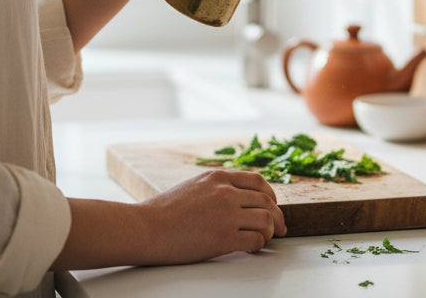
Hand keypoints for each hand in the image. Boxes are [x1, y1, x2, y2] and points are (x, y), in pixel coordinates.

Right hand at [133, 169, 286, 262]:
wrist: (145, 228)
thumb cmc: (162, 212)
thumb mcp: (193, 186)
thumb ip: (216, 188)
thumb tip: (237, 198)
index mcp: (218, 178)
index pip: (258, 181)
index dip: (270, 195)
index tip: (272, 206)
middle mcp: (226, 192)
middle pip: (267, 201)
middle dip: (277, 216)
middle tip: (280, 228)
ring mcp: (227, 214)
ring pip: (267, 219)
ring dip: (270, 231)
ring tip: (264, 239)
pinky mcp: (224, 237)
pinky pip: (256, 240)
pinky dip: (259, 245)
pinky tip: (252, 248)